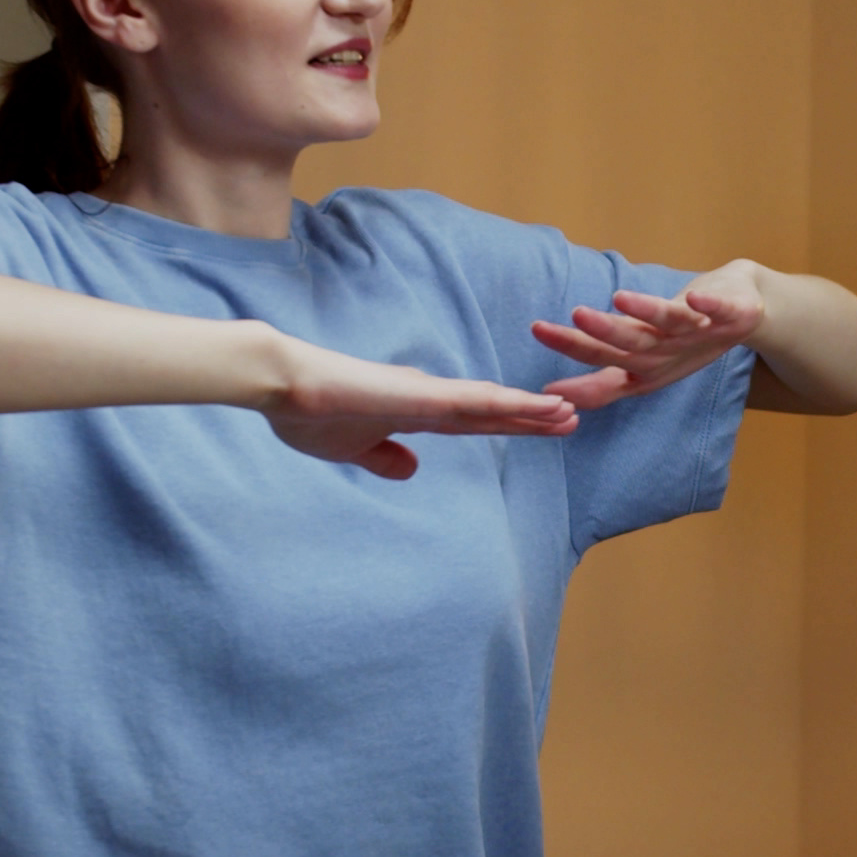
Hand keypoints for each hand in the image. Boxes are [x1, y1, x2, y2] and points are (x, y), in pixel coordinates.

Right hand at [262, 341, 578, 479]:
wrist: (283, 387)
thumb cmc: (309, 414)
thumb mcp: (354, 449)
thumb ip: (384, 457)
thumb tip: (410, 469)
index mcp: (414, 414)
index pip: (473, 424)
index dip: (508, 427)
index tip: (540, 430)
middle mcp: (428, 399)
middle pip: (491, 412)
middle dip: (531, 418)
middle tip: (572, 419)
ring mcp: (426, 395)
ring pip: (490, 404)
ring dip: (529, 410)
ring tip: (567, 414)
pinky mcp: (419, 395)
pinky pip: (472, 402)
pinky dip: (506, 405)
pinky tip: (534, 406)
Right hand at [531, 263, 766, 409]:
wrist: (742, 314)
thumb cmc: (683, 339)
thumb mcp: (640, 366)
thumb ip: (600, 380)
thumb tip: (552, 392)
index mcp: (645, 366)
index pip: (603, 361)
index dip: (573, 355)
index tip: (538, 340)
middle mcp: (669, 353)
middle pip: (630, 345)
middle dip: (599, 334)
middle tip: (566, 318)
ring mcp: (699, 334)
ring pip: (666, 325)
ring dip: (644, 314)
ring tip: (616, 299)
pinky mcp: (729, 315)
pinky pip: (717, 311)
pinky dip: (708, 307)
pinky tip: (695, 298)